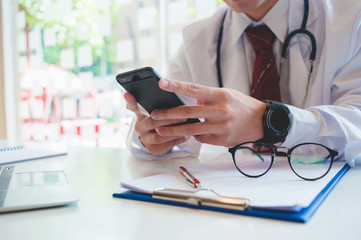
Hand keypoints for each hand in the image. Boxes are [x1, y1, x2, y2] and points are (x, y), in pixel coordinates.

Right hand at [124, 92, 189, 154]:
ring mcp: (145, 139)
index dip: (130, 100)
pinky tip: (187, 134)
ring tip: (187, 124)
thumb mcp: (158, 109)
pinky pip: (166, 145)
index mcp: (140, 114)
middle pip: (152, 122)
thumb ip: (159, 100)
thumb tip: (168, 86)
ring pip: (159, 136)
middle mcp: (139, 127)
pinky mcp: (153, 150)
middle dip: (169, 118)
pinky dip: (178, 139)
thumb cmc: (161, 120)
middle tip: (183, 114)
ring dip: (174, 130)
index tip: (127, 93)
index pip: (132, 106)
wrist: (159, 140)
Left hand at [150, 78, 266, 146]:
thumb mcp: (226, 94)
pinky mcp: (221, 139)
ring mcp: (221, 127)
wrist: (261, 122)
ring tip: (160, 130)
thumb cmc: (241, 105)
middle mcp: (220, 110)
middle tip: (154, 115)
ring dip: (174, 130)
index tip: (161, 83)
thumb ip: (207, 97)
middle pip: (188, 112)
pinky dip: (195, 135)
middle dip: (168, 114)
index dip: (176, 86)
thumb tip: (190, 101)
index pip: (193, 89)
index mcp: (220, 95)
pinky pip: (201, 138)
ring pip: (191, 129)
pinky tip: (192, 133)